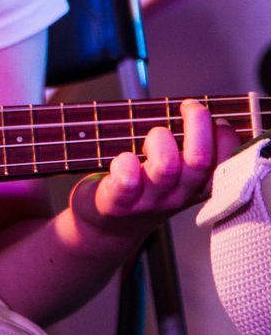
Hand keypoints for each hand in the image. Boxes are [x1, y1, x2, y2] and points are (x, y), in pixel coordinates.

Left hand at [71, 100, 239, 239]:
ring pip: (166, 167)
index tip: (212, 119)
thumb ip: (191, 149)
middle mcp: (177, 196)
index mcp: (196, 187)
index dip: (224, 136)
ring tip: (152, 136)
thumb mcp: (177, 175)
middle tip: (188, 107)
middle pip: (199, 160)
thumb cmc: (144, 189)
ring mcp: (148, 201)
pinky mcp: (118, 203)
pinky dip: (125, 163)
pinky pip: (126, 181)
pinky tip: (122, 158)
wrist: (108, 227)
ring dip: (159, 139)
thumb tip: (201, 111)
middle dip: (198, 124)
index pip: (225, 163)